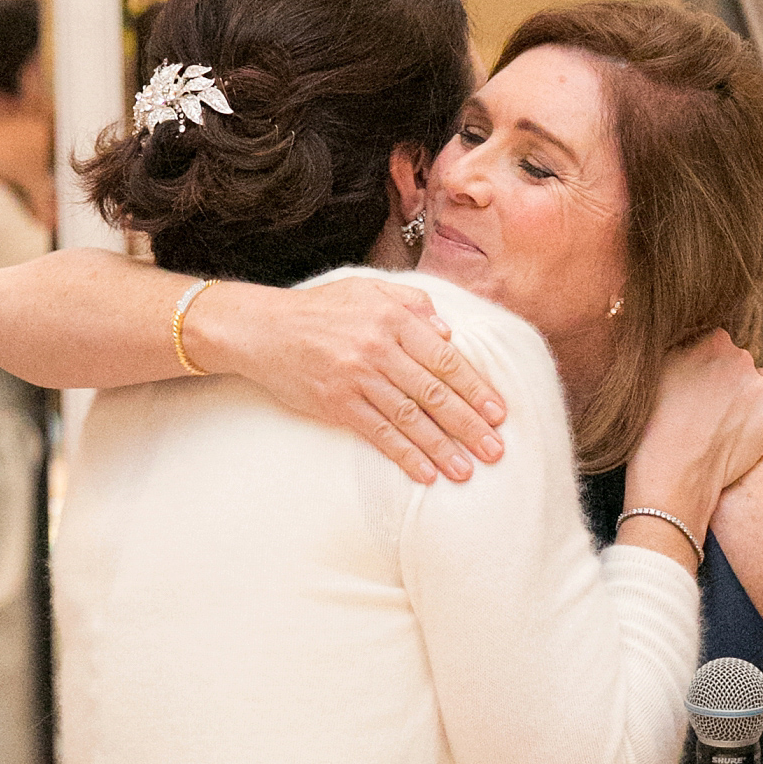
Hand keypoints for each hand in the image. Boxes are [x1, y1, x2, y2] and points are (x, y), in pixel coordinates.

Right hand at [208, 275, 506, 485]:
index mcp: (393, 318)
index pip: (445, 358)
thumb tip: (449, 332)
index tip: (499, 412)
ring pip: (410, 418)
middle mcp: (378, 348)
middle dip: (469, 424)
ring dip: (442, 447)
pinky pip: (378, 434)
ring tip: (467, 470)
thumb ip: (413, 303)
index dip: (476, 388)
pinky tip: (425, 474)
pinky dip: (404, 455)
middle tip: (496, 449)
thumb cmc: (320, 310)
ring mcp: (357, 378)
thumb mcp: (367, 289)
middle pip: (434, 392)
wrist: (262, 329)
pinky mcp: (336, 403)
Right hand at [627, 332, 762, 544]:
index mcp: (711, 340)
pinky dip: (754, 430)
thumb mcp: (654, 372)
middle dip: (728, 384)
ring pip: (758, 393)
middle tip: (704, 410)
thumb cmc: (652, 427)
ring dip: (743, 406)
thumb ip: (680, 350)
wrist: (672, 474)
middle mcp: (741, 358)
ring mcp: (760, 390)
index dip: (704, 367)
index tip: (693, 385)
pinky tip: (731, 444)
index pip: (716, 344)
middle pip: (740, 367)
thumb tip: (691, 345)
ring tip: (716, 430)